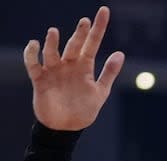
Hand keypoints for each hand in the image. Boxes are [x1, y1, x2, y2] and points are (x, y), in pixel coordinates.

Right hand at [23, 6, 123, 130]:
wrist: (66, 128)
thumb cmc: (84, 110)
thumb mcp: (100, 92)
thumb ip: (109, 73)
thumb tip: (121, 53)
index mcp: (85, 67)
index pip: (93, 43)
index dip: (98, 28)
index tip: (104, 11)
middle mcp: (69, 65)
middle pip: (74, 45)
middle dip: (79, 34)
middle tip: (85, 22)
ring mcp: (54, 71)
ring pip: (52, 52)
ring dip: (53, 42)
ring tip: (55, 32)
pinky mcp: (40, 79)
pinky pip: (33, 64)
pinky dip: (32, 54)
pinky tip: (35, 45)